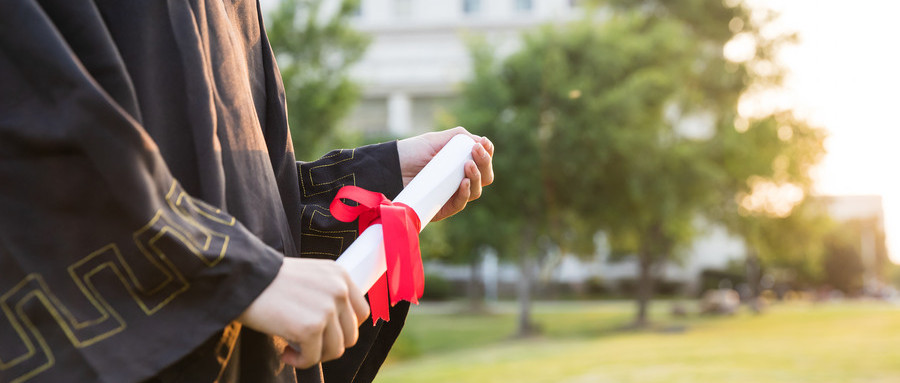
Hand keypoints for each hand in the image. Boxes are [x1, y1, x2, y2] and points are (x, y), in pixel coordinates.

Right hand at [236, 258, 369, 368]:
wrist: (241, 278)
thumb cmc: (269, 281)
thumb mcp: (310, 276)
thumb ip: (328, 294)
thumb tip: (337, 328)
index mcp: (341, 276)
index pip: (361, 313)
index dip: (344, 328)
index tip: (325, 333)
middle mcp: (339, 291)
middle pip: (350, 335)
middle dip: (329, 345)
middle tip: (307, 344)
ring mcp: (327, 309)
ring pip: (335, 350)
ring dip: (314, 354)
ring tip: (293, 348)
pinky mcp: (311, 328)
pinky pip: (313, 358)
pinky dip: (299, 361)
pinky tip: (285, 352)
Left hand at [396, 126, 494, 220]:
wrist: (390, 167)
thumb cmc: (412, 152)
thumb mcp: (436, 140)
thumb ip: (458, 137)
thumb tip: (482, 142)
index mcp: (461, 164)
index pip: (482, 162)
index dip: (487, 154)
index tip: (484, 144)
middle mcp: (459, 180)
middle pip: (485, 177)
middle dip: (485, 164)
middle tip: (476, 152)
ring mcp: (451, 195)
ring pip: (476, 191)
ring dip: (477, 177)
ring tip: (468, 166)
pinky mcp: (441, 208)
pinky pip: (460, 204)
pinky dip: (466, 193)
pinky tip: (465, 183)